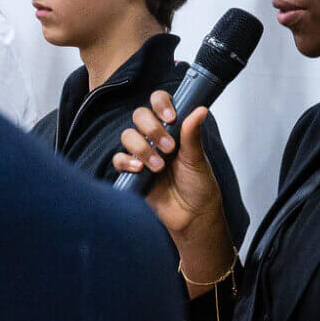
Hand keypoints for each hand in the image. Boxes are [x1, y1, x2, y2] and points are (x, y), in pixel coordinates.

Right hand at [114, 91, 229, 259]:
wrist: (192, 216)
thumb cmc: (199, 187)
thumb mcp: (197, 159)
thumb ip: (192, 134)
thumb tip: (200, 109)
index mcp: (173, 128)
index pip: (160, 103)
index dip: (160, 104)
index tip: (170, 116)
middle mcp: (156, 137)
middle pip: (139, 116)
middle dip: (152, 128)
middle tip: (169, 147)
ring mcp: (142, 154)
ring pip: (128, 135)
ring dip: (142, 147)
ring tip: (159, 165)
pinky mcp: (132, 172)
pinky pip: (119, 159)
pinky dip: (127, 161)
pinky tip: (140, 169)